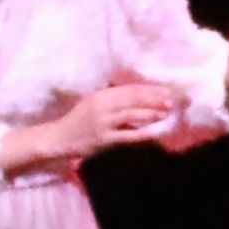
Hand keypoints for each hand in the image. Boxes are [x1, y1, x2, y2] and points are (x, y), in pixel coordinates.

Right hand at [9, 80, 183, 176]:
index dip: (148, 90)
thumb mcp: (93, 103)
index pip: (128, 90)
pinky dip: (141, 133)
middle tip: (170, 100)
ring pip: (131, 115)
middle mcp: (101, 106)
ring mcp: (102, 123)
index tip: (165, 90)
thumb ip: (113, 99)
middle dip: (153, 99)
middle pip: (132, 100)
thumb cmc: (79, 121)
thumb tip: (140, 96)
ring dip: (151, 113)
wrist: (58, 139)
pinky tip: (154, 132)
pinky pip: (126, 136)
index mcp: (100, 95)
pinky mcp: (102, 139)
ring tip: (166, 113)